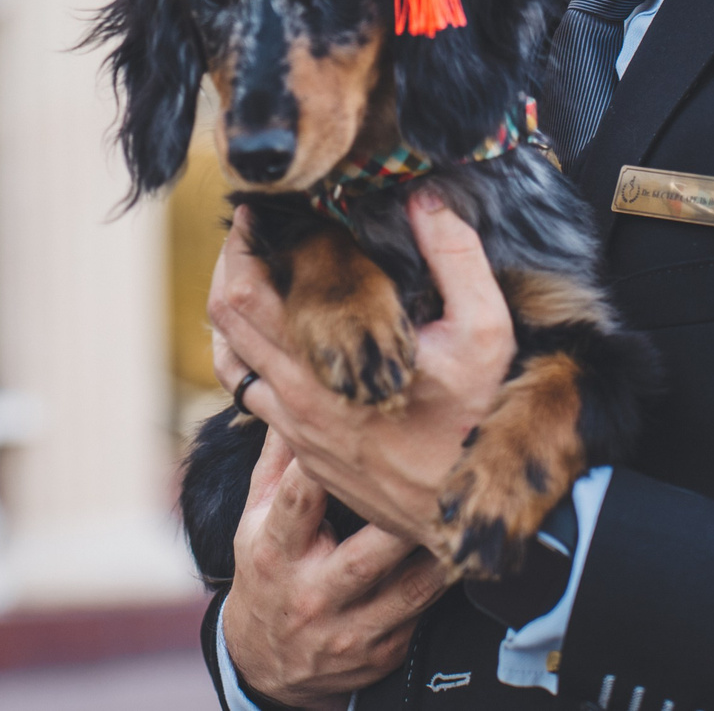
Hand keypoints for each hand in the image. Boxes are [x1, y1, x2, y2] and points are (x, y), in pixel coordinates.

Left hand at [209, 189, 517, 549]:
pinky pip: (256, 396)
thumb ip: (456, 257)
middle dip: (233, 264)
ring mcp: (296, 431)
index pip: (246, 292)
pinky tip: (285, 334)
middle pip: (226, 319)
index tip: (261, 207)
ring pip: (233, 360)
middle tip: (254, 229)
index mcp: (325, 365)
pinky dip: (255, 355)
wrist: (472, 518)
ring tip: (259, 274)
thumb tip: (423, 195)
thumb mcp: (486, 332)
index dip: (245, 242)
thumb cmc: (481, 422)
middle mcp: (296, 399)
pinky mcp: (305, 455)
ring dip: (237, 313)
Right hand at [223, 420, 449, 708]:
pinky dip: (446, 584)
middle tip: (434, 479)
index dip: (326, 464)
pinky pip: (422, 615)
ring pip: (408, 590)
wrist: (266, 661)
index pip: (299, 502)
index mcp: (275, 551)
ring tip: (465, 515)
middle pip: (365, 555)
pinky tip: (464, 553)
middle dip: (400, 520)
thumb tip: (291, 398)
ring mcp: (349, 629)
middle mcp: (311, 594)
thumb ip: (276, 462)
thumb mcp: (255, 518)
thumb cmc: (266, 570)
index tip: (356, 427)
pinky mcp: (381, 651)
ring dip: (441, 553)